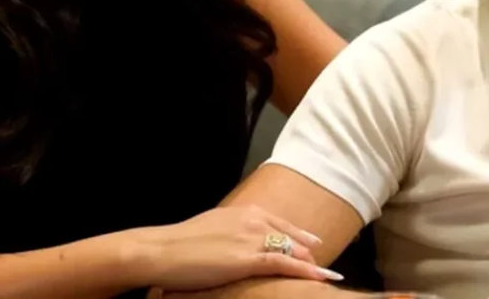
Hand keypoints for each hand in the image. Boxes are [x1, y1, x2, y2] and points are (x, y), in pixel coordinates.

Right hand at [129, 205, 341, 290]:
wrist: (161, 250)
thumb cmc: (180, 244)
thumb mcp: (212, 228)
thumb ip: (231, 232)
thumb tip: (236, 242)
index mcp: (244, 212)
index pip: (280, 223)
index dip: (300, 235)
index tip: (313, 243)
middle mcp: (252, 221)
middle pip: (291, 237)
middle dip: (308, 252)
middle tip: (322, 266)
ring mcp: (251, 239)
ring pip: (291, 250)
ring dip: (310, 264)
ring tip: (327, 275)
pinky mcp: (247, 259)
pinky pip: (284, 264)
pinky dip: (305, 271)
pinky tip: (320, 276)